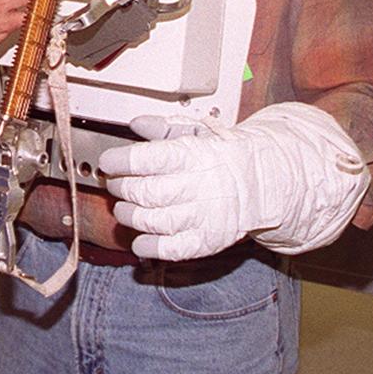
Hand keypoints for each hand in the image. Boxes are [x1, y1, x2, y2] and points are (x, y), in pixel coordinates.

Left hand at [98, 103, 369, 260]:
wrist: (263, 181)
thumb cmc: (222, 155)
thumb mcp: (196, 132)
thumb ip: (163, 127)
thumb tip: (135, 124)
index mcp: (194, 156)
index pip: (148, 159)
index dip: (121, 161)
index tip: (108, 162)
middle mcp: (198, 187)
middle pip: (146, 193)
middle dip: (122, 189)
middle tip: (115, 184)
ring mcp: (204, 217)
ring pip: (154, 222)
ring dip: (130, 216)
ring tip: (123, 208)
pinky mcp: (207, 241)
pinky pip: (172, 249)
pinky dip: (148, 248)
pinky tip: (138, 240)